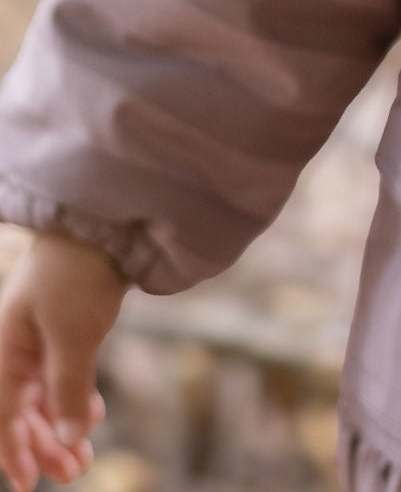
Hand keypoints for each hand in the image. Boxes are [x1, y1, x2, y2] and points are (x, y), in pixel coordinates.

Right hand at [0, 230, 129, 490]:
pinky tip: (92, 412)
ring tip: (85, 454)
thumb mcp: (73, 336)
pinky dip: (74, 396)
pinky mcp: (68, 324)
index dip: (14, 451)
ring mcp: (42, 334)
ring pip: (45, 394)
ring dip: (61, 425)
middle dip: (45, 444)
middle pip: (24, 409)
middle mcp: (17, 346)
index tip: (28, 484)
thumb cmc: (78, 275)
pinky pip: (63, 373)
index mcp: (5, 350)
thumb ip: (68, 389)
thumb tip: (66, 440)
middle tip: (74, 472)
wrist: (103, 223)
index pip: (3, 415)